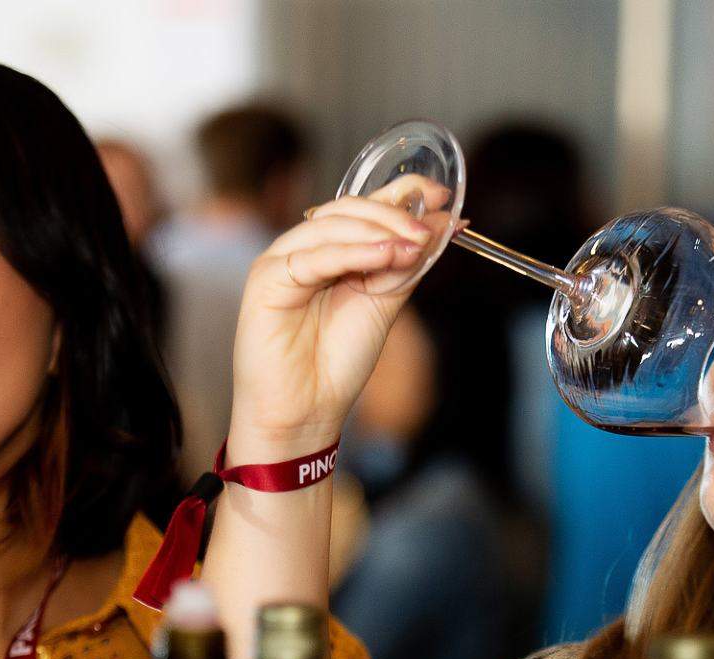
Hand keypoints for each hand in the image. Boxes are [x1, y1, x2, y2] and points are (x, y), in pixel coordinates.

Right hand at [227, 184, 444, 461]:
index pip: (365, 206)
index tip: (442, 194)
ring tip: (413, 245)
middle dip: (394, 215)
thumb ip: (409, 264)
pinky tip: (385, 256)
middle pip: (349, 209)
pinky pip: (314, 256)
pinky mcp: (267, 278)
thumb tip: (445, 223)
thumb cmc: (337, 363)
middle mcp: (307, 248)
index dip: (402, 192)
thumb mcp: (386, 303)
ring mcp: (283, 260)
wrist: (305, 411)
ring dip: (379, 231)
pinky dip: (352, 252)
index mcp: (334, 250)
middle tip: (428, 232)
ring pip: (332, 225)